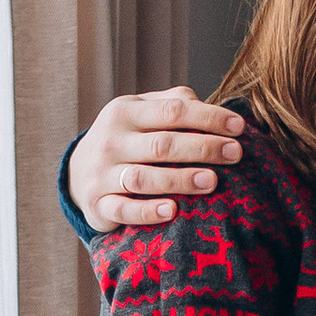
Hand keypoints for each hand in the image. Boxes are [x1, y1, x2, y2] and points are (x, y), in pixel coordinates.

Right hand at [68, 87, 243, 227]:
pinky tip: (172, 210)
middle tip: (235, 154)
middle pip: (162, 144)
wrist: (77, 172)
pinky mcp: (98, 205)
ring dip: (180, 180)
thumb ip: (171, 103)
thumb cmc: (125, 139)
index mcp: (126, 112)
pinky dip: (148, 212)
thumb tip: (207, 105)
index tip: (239, 127)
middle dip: (202, 148)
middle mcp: (112, 141)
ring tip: (212, 181)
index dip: (208, 118)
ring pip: (144, 178)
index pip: (172, 111)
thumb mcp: (140, 112)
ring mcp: (102, 174)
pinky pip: (124, 210)